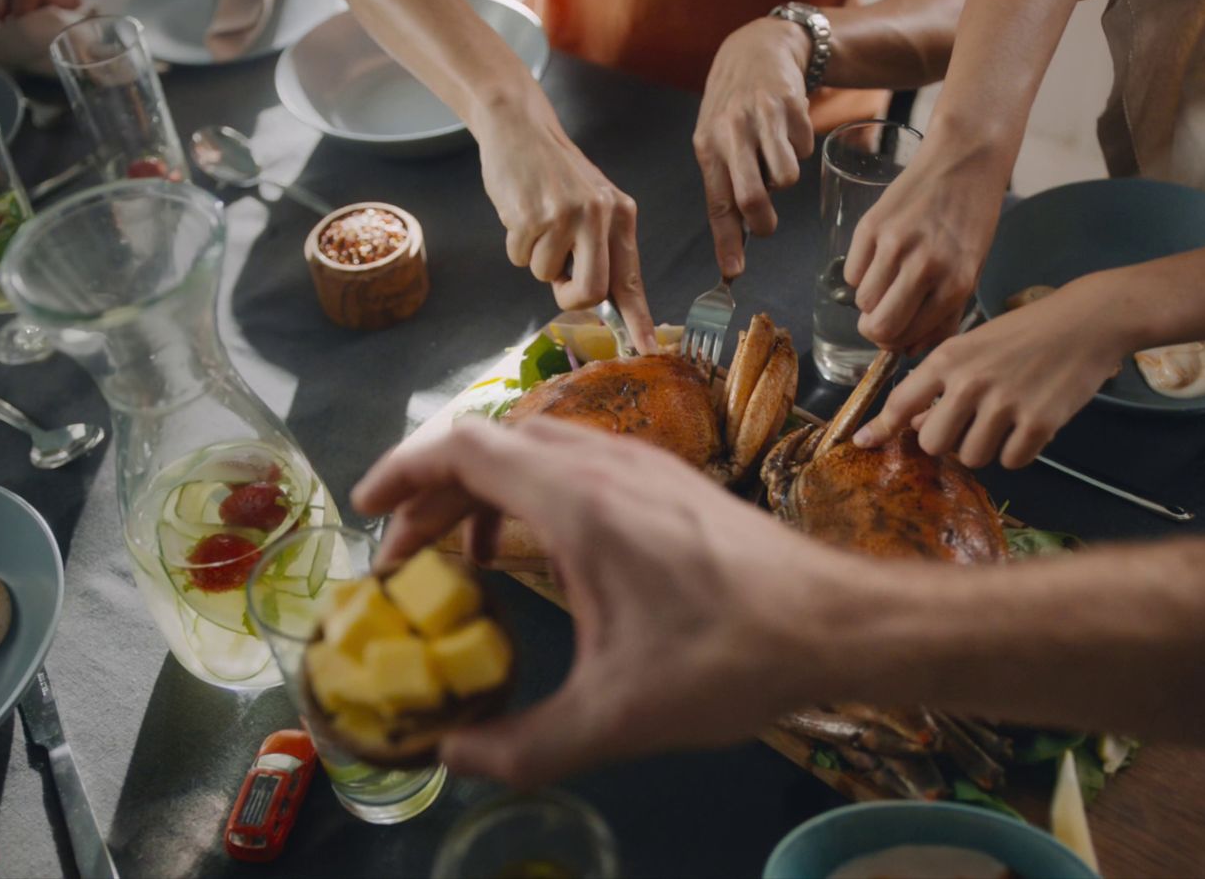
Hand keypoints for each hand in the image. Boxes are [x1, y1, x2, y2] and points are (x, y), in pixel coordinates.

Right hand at [351, 418, 850, 785]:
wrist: (838, 622)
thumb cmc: (729, 658)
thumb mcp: (616, 717)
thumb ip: (523, 745)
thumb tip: (454, 758)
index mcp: (576, 500)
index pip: (461, 448)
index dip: (401, 473)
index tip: (366, 513)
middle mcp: (604, 463)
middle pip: (491, 446)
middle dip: (434, 497)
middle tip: (404, 560)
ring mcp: (643, 465)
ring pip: (537, 451)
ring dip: (486, 492)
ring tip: (464, 559)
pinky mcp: (671, 481)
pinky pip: (577, 466)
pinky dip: (534, 496)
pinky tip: (546, 557)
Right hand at [470, 104, 656, 352]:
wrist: (520, 128)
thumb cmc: (554, 173)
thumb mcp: (593, 203)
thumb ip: (601, 247)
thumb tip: (603, 300)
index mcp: (621, 215)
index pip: (632, 279)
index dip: (638, 319)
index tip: (646, 349)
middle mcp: (599, 215)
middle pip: (592, 292)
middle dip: (570, 298)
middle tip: (559, 282)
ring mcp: (565, 215)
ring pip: (546, 276)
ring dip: (535, 259)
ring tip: (537, 223)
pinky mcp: (532, 216)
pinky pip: (519, 258)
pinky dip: (515, 244)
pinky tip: (520, 213)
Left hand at [693, 18, 815, 276]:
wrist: (759, 49)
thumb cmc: (734, 107)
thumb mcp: (717, 140)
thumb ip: (726, 183)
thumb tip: (739, 241)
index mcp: (707, 146)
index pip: (717, 203)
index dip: (726, 242)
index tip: (733, 273)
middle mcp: (730, 132)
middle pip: (751, 197)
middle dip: (764, 222)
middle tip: (766, 225)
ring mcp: (761, 118)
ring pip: (786, 177)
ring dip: (785, 179)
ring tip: (775, 159)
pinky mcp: (791, 106)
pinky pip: (804, 151)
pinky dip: (800, 149)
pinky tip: (787, 131)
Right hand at [844, 138, 1006, 353]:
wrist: (964, 161)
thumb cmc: (971, 219)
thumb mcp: (971, 272)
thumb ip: (944, 315)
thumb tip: (910, 350)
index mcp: (955, 285)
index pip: (907, 338)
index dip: (897, 343)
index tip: (897, 336)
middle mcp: (925, 267)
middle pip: (877, 326)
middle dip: (875, 330)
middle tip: (882, 318)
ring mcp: (895, 245)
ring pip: (861, 301)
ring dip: (870, 298)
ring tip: (887, 280)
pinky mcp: (871, 226)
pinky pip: (851, 272)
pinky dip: (861, 273)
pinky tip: (880, 256)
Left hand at [854, 284, 1131, 466]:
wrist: (1086, 321)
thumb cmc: (1025, 332)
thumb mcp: (974, 345)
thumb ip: (942, 383)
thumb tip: (916, 425)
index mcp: (949, 359)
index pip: (901, 402)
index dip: (880, 427)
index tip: (863, 441)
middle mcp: (971, 383)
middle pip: (934, 444)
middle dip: (947, 441)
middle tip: (967, 425)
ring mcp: (1005, 404)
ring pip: (972, 456)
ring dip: (984, 447)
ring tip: (1003, 420)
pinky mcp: (1039, 423)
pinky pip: (1011, 462)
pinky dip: (1017, 452)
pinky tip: (1028, 425)